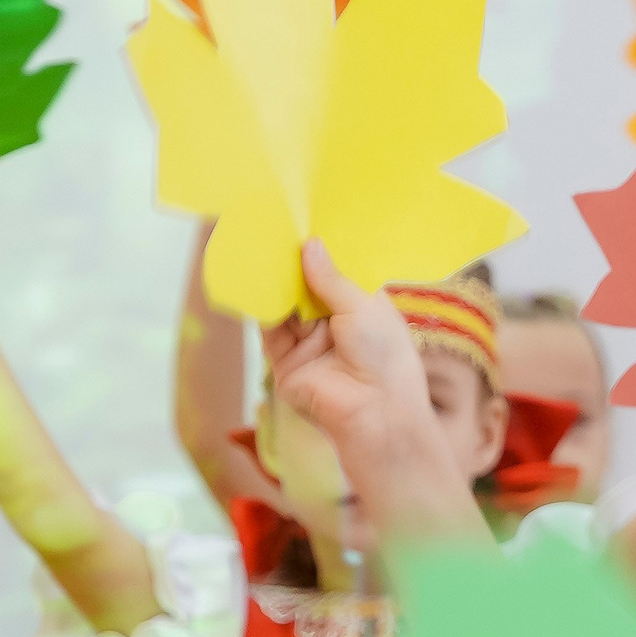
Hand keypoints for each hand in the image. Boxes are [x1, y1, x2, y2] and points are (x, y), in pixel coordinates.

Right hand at [261, 241, 436, 474]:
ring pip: (285, 305)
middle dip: (292, 264)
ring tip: (258, 247)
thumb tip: (310, 244)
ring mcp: (310, 343)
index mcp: (364, 309)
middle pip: (307, 288)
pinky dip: (260, 306)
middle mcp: (336, 324)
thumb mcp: (362, 307)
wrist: (373, 411)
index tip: (304, 225)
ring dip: (273, 282)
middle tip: (274, 230)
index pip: (339, 276)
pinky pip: (269, 328)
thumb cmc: (384, 356)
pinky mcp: (286, 360)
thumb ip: (331, 278)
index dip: (322, 254)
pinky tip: (251, 279)